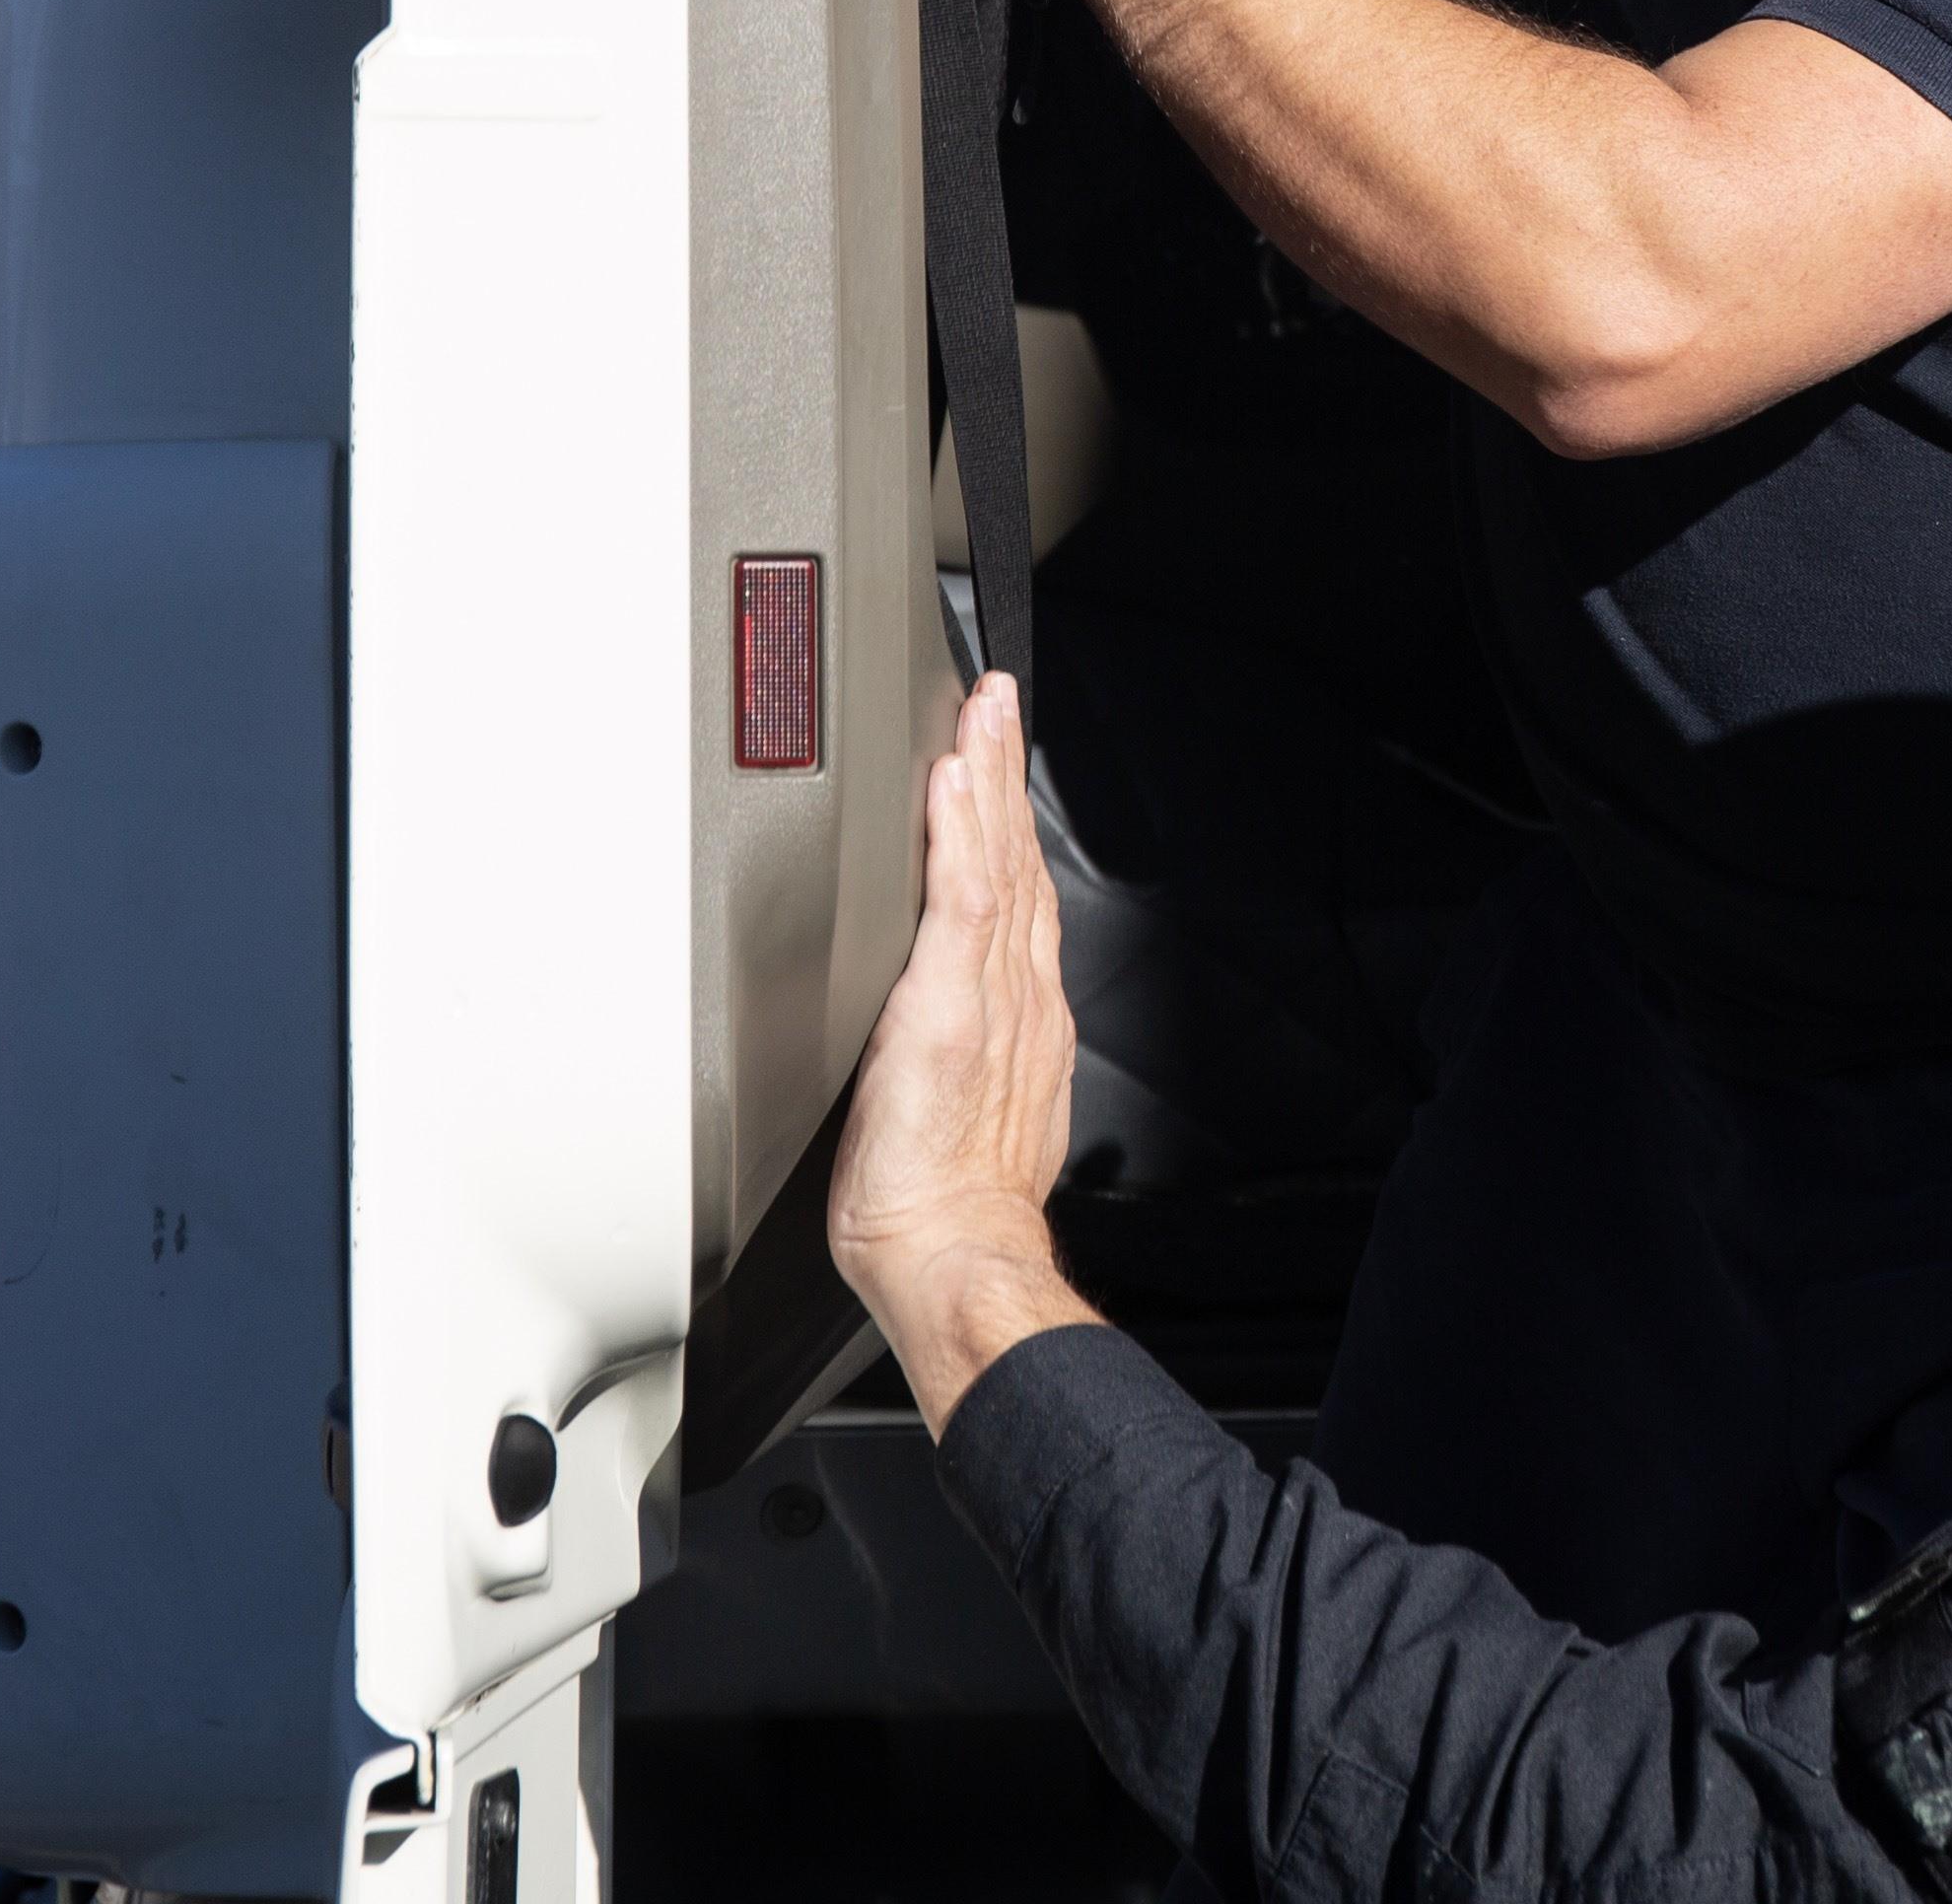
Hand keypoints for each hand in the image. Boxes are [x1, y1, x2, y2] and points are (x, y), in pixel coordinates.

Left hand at [826, 673, 1101, 1417]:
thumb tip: (932, 1035)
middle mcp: (1015, 995)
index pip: (1017, 894)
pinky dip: (961, 839)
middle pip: (1015, 860)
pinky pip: (960, 905)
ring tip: (981, 710)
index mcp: (1020, 1017)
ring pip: (994, 865)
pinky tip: (953, 784)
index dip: (1010, 821)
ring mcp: (986, 998)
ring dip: (988, 778)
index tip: (995, 761)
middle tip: (997, 696)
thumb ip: (962, 1055)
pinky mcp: (950, 1009)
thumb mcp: (968, 1115)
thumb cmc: (946, 1208)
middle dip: (1006, 772)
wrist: (953, 1256)